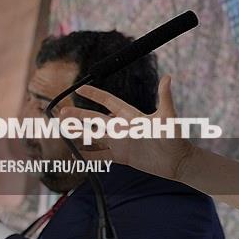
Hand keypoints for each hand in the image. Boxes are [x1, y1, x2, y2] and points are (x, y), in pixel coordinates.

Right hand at [61, 75, 196, 181]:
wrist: (177, 161)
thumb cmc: (174, 137)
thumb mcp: (167, 116)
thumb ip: (164, 97)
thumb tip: (168, 77)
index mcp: (131, 115)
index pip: (108, 101)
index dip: (94, 94)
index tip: (79, 87)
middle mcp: (123, 127)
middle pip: (95, 119)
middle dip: (78, 115)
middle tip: (61, 112)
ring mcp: (121, 142)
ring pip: (95, 136)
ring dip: (79, 133)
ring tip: (63, 131)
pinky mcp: (122, 157)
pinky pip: (101, 156)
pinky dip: (88, 156)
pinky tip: (76, 155)